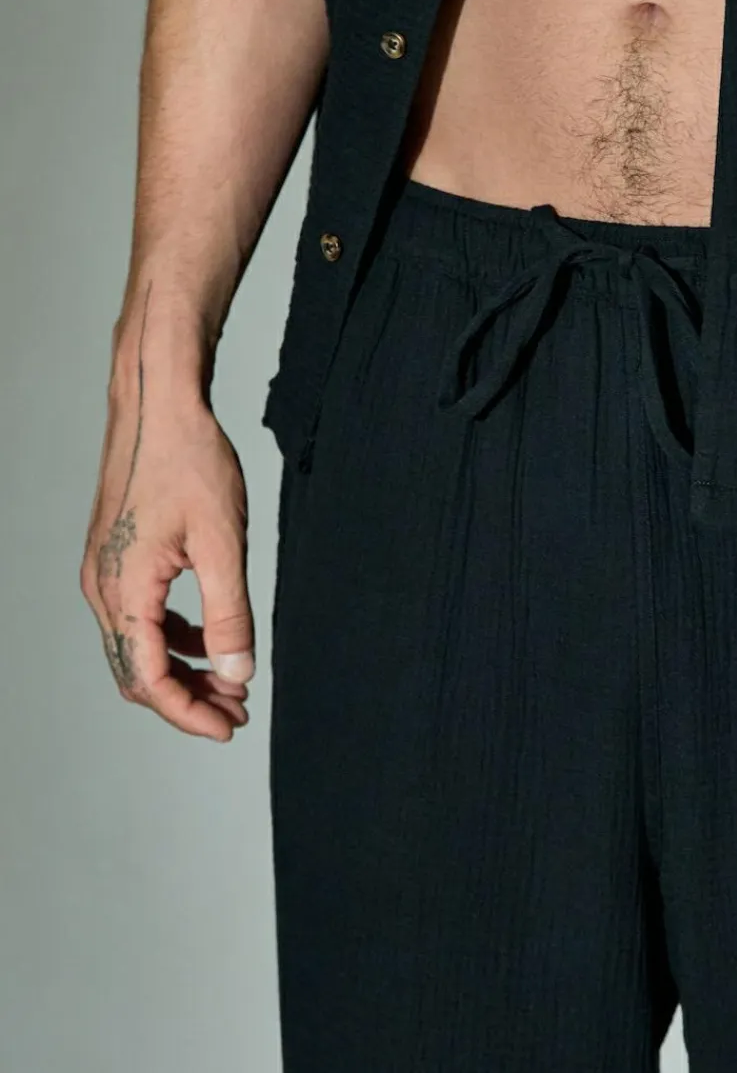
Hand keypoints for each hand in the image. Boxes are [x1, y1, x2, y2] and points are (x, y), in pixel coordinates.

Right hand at [81, 383, 255, 741]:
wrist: (159, 406)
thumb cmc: (191, 462)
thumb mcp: (223, 543)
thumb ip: (230, 614)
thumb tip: (237, 673)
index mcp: (124, 590)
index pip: (149, 681)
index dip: (189, 714)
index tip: (230, 727)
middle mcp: (102, 588)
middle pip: (137, 673)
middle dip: (188, 699)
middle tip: (237, 711)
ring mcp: (104, 573)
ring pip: (137, 647)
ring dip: (182, 670)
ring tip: (232, 680)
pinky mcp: (115, 558)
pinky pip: (138, 618)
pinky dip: (173, 638)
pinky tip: (211, 638)